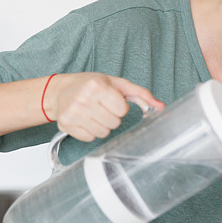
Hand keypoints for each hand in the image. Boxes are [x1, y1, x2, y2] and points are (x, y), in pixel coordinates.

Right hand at [45, 73, 163, 141]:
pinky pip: (90, 138)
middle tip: (102, 107)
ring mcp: (73, 113)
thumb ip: (141, 94)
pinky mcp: (66, 125)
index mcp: (96, 86)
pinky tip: (85, 120)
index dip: (120, 106)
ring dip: (103, 125)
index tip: (112, 100)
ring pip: (103, 133)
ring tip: (94, 113)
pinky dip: (91, 131)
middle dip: (112, 116)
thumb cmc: (91, 85)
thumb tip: (160, 106)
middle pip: (114, 123)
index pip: (122, 109)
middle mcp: (83, 99)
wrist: (60, 90)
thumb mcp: (117, 84)